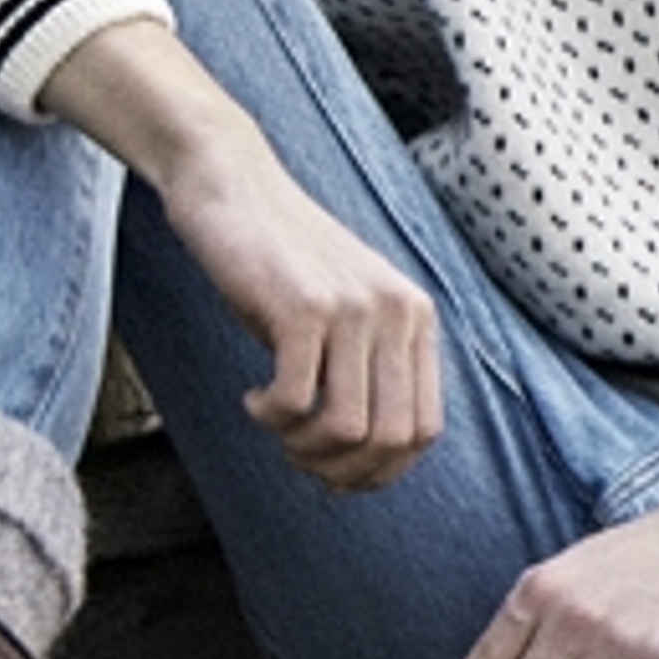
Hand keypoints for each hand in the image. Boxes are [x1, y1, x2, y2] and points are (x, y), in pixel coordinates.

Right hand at [46, 23, 439, 492]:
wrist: (234, 186)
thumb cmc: (280, 259)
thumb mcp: (345, 312)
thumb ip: (367, 370)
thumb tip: (362, 463)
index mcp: (417, 318)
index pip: (424, 430)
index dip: (379, 471)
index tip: (333, 472)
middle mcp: (397, 312)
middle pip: (390, 440)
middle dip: (338, 469)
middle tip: (294, 455)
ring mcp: (353, 308)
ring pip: (347, 429)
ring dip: (301, 447)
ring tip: (272, 426)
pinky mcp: (302, 307)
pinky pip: (295, 400)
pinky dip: (268, 416)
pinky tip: (250, 398)